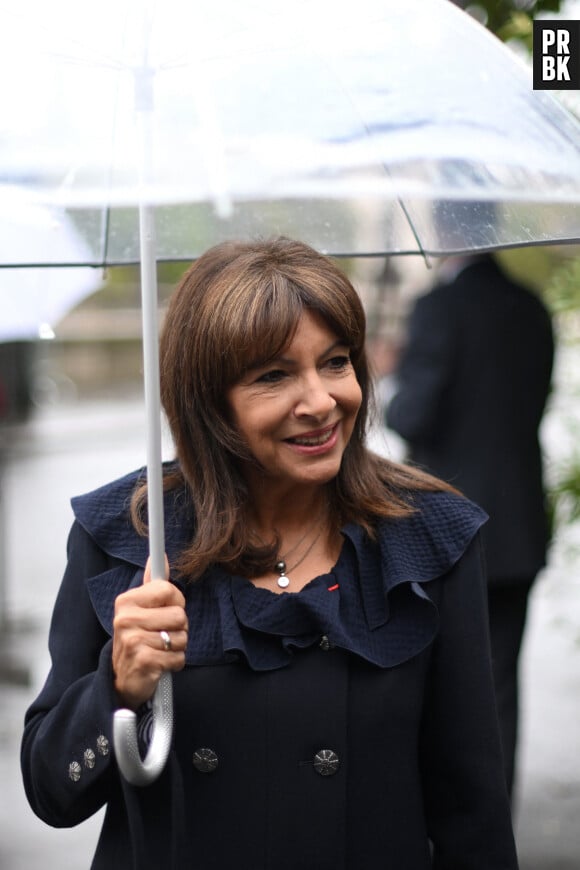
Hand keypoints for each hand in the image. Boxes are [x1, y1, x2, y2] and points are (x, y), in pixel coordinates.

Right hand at [112, 556, 187, 709]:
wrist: (121, 679)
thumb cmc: (137, 639)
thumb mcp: (139, 609)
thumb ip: (152, 584)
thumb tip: (160, 557)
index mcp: (126, 601)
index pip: (168, 590)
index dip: (176, 602)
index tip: (167, 610)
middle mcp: (126, 619)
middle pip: (179, 615)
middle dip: (178, 628)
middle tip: (162, 634)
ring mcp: (133, 641)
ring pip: (182, 637)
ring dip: (177, 647)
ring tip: (160, 649)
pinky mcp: (143, 661)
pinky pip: (178, 657)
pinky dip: (174, 663)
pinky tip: (160, 663)